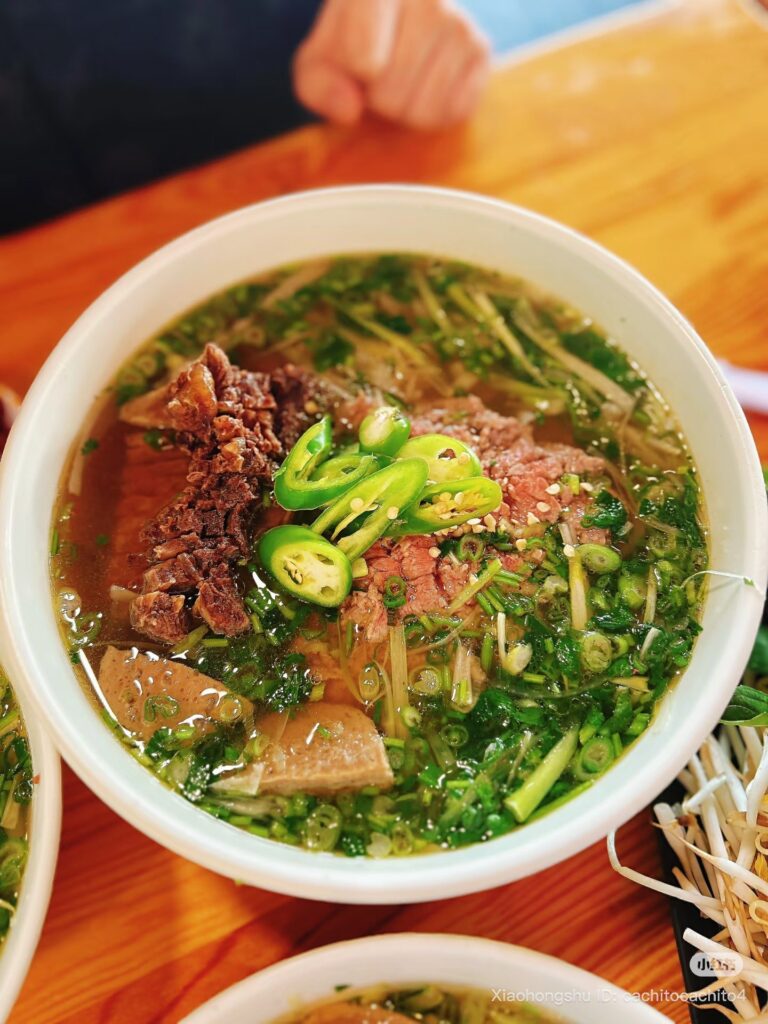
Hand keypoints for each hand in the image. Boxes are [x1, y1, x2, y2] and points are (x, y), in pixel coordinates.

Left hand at [293, 0, 490, 129]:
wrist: (398, 19)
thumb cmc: (353, 41)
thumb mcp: (319, 60)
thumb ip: (318, 85)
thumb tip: (349, 110)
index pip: (362, 59)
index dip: (354, 76)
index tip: (355, 59)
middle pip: (391, 92)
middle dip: (378, 99)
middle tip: (381, 73)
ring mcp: (458, 21)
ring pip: (423, 108)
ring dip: (406, 110)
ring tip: (403, 78)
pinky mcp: (480, 50)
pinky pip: (453, 111)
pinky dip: (435, 113)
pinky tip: (427, 84)